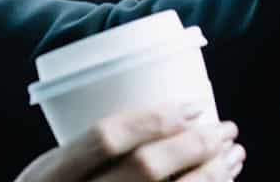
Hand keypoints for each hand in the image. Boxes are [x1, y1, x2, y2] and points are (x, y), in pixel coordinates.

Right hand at [15, 102, 243, 181]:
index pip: (105, 138)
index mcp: (50, 177)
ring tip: (231, 155)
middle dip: (193, 144)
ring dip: (212, 174)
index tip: (192, 106)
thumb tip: (165, 119)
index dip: (153, 119)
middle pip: (144, 168)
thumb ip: (86, 153)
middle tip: (223, 129)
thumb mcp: (48, 174)